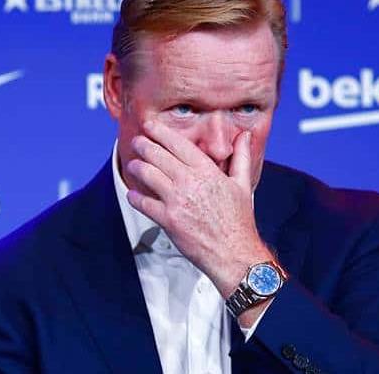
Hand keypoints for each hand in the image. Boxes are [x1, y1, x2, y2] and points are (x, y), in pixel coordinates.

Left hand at [125, 120, 274, 299]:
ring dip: (136, 166)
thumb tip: (245, 136)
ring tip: (133, 164)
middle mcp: (190, 182)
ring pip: (147, 174)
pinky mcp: (168, 220)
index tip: (149, 125)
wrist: (234, 252)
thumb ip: (241, 157)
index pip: (178, 144)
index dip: (160, 132)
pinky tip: (133, 194)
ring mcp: (177, 201)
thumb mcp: (243, 185)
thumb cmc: (239, 220)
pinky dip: (135, 197)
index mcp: (207, 171)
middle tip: (137, 142)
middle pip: (157, 155)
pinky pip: (143, 203)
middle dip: (143, 145)